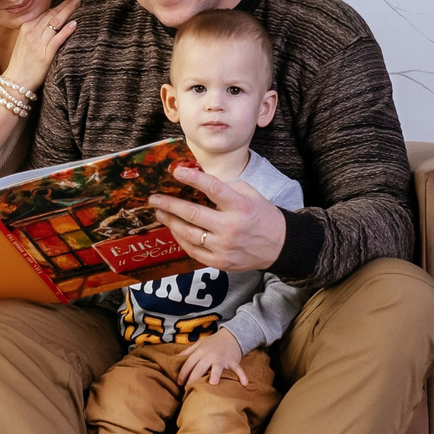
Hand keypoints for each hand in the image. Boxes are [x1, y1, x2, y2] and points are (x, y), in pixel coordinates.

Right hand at [3, 0, 82, 90]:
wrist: (15, 81)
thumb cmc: (22, 63)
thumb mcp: (24, 42)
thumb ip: (35, 31)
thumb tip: (51, 22)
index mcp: (26, 27)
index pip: (45, 12)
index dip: (59, 5)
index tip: (69, 0)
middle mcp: (31, 32)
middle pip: (51, 14)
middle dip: (66, 5)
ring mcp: (38, 43)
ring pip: (55, 23)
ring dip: (68, 12)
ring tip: (79, 5)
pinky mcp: (45, 55)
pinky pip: (57, 39)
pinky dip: (66, 30)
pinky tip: (75, 23)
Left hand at [149, 165, 287, 272]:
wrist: (278, 245)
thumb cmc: (261, 215)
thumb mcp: (250, 194)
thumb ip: (225, 187)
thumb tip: (197, 181)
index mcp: (240, 206)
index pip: (212, 188)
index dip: (192, 178)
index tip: (176, 171)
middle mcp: (230, 227)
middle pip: (192, 213)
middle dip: (169, 204)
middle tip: (154, 198)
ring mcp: (224, 247)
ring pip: (188, 233)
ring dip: (170, 221)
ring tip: (160, 213)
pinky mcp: (220, 262)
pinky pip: (192, 250)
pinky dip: (180, 238)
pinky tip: (174, 228)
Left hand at [176, 330, 248, 386]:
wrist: (231, 335)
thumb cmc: (213, 342)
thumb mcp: (199, 344)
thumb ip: (187, 352)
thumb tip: (174, 359)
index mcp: (200, 351)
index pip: (188, 363)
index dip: (183, 373)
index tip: (179, 383)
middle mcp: (209, 355)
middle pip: (199, 368)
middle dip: (193, 378)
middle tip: (188, 389)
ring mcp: (222, 358)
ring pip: (217, 367)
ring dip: (215, 374)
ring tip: (212, 383)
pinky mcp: (232, 361)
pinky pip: (237, 369)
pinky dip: (242, 375)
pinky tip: (244, 383)